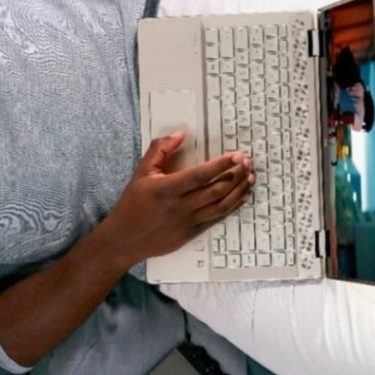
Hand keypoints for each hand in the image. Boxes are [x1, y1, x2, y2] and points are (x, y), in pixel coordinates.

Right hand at [100, 133, 254, 266]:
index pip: (201, 175)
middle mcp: (180, 206)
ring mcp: (188, 221)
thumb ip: (159, 150)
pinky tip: (242, 196)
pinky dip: (233, 206)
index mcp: (167, 189)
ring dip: (239, 190)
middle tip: (247, 163)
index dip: (222, 165)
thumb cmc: (132, 204)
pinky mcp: (193, 232)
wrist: (125, 239)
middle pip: (217, 190)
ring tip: (250, 177)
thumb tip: (180, 134)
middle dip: (237, 175)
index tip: (237, 155)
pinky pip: (218, 218)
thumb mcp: (141, 172)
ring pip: (222, 205)